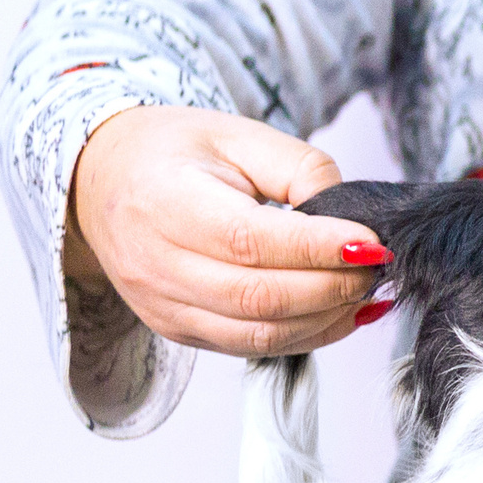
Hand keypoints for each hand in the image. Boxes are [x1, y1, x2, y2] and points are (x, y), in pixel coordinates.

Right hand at [65, 106, 388, 357]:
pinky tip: (344, 312)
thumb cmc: (177, 152)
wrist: (104, 179)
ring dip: (327, 317)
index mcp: (164, 202)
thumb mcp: (239, 135)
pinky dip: (307, 336)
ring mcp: (161, 306)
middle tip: (378, 263)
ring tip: (366, 287)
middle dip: (334, 286)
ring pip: (259, 334)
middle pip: (258, 297)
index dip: (319, 248)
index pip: (249, 240)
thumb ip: (301, 168)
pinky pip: (251, 347)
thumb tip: (352, 218)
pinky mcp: (177, 330)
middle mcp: (154, 263)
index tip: (374, 241)